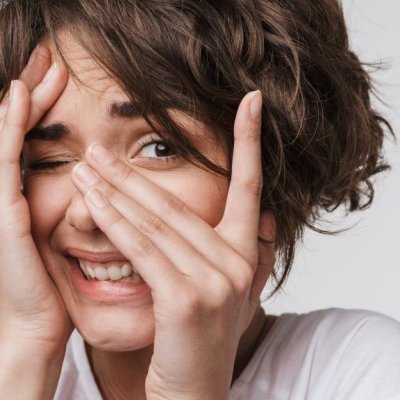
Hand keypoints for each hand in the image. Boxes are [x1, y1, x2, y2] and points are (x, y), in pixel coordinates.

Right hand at [0, 46, 71, 356]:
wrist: (37, 329)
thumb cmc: (64, 290)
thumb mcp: (84, 243)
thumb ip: (100, 216)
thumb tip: (128, 197)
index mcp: (41, 200)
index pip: (45, 145)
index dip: (52, 111)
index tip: (68, 81)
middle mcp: (19, 194)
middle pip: (25, 133)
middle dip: (38, 96)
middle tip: (51, 61)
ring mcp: (7, 201)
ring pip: (10, 138)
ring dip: (23, 100)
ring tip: (38, 65)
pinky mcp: (5, 213)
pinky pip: (4, 160)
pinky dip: (9, 126)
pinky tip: (20, 96)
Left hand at [71, 90, 271, 398]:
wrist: (194, 391)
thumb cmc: (201, 336)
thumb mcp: (228, 289)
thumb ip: (247, 250)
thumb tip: (268, 215)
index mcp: (247, 252)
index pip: (251, 186)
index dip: (251, 141)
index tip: (250, 101)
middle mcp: (238, 260)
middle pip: (180, 203)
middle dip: (135, 172)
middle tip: (100, 147)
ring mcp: (216, 280)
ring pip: (156, 222)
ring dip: (116, 192)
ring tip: (86, 166)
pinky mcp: (186, 298)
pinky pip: (143, 250)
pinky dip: (115, 224)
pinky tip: (91, 203)